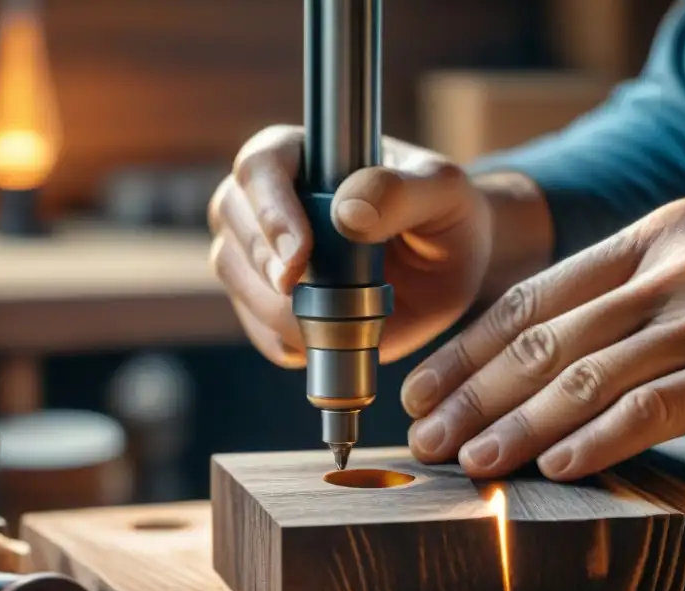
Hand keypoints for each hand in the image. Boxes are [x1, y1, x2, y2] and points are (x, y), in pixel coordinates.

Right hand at [207, 125, 491, 366]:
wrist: (453, 269)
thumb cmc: (448, 214)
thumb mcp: (444, 194)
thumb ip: (400, 193)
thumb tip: (346, 212)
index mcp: (309, 155)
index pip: (260, 165)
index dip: (269, 210)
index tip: (298, 255)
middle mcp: (274, 198)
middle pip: (231, 216)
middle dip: (264, 262)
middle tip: (303, 293)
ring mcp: (267, 251)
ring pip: (234, 273)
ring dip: (274, 306)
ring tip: (335, 318)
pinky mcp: (277, 303)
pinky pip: (259, 327)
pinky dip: (286, 340)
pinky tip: (327, 338)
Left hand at [401, 196, 684, 479]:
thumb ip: (643, 300)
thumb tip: (558, 356)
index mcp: (661, 232)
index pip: (539, 293)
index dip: (474, 345)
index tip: (430, 386)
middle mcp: (681, 260)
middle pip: (548, 335)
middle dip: (476, 390)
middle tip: (426, 435)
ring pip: (589, 373)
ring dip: (520, 424)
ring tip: (472, 462)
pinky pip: (655, 406)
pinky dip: (598, 439)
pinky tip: (558, 467)